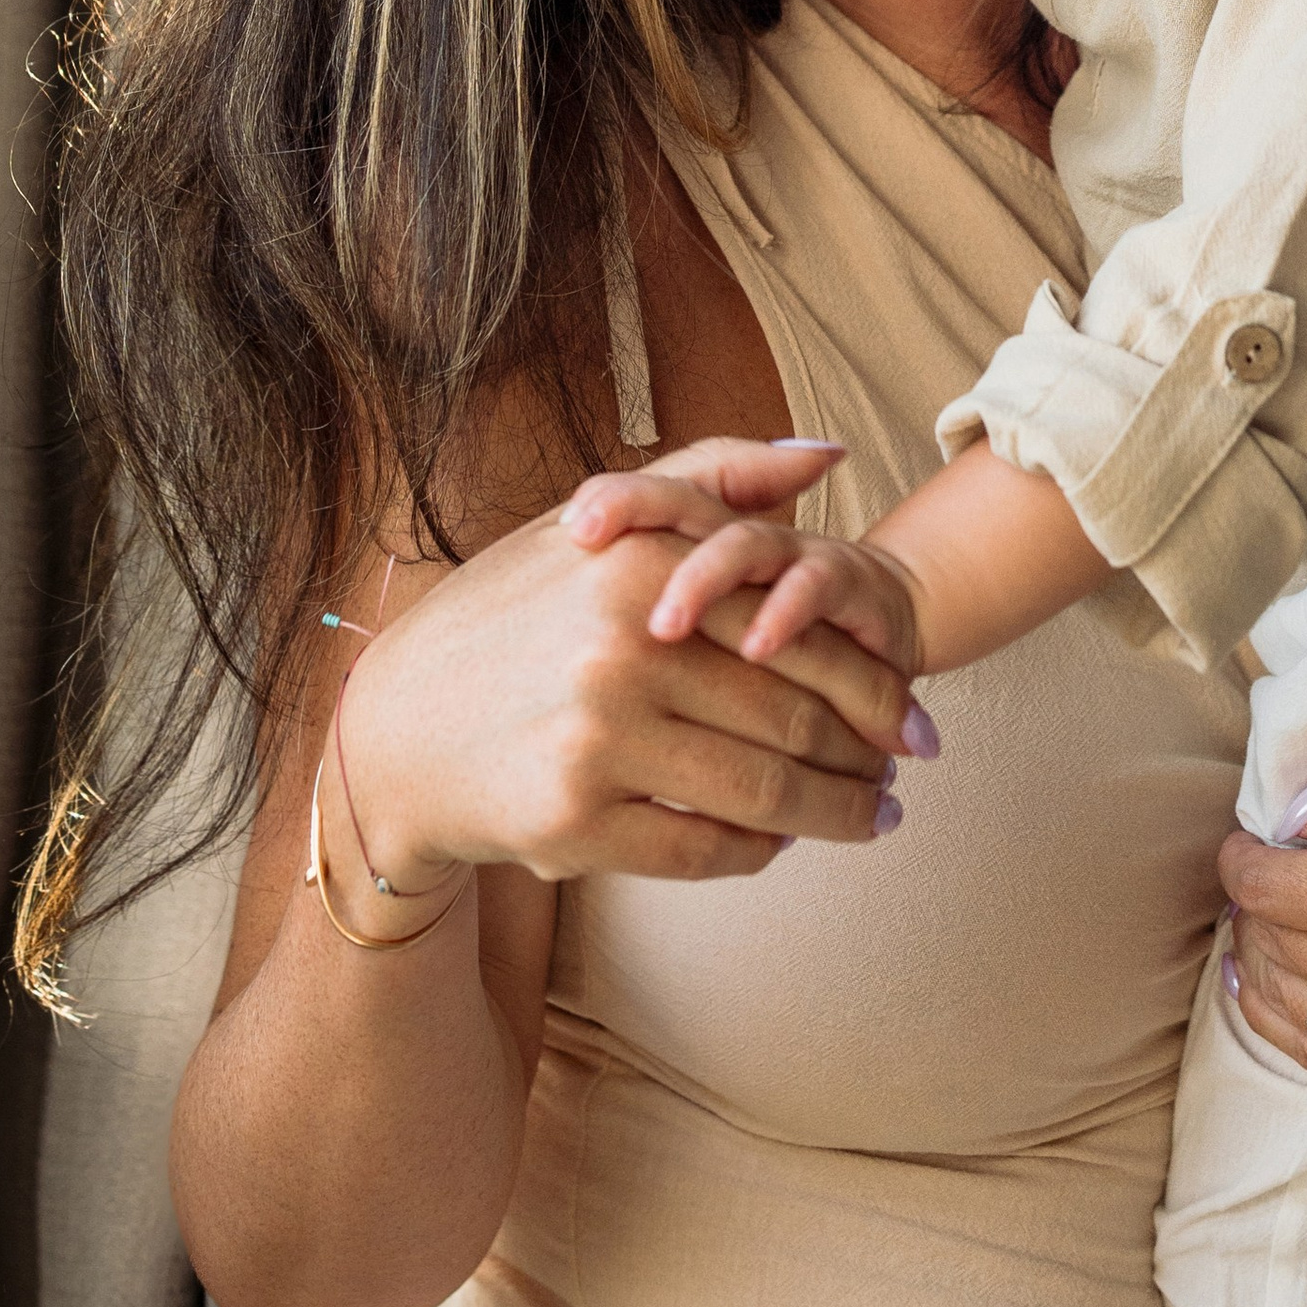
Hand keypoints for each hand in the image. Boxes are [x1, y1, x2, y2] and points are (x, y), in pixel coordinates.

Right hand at [341, 500, 913, 889]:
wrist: (392, 732)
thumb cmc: (511, 619)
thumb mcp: (598, 526)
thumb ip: (717, 479)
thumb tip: (829, 455)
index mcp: (640, 572)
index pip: (800, 634)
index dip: (875, 682)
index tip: (915, 710)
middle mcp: (621, 655)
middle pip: (795, 719)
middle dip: (868, 754)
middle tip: (904, 772)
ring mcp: (595, 746)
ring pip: (764, 794)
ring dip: (836, 813)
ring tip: (872, 817)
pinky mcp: (573, 826)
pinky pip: (706, 851)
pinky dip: (759, 852)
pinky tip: (781, 842)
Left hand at [562, 435, 929, 682]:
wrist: (876, 658)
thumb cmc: (764, 656)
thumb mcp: (683, 665)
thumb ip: (627, 650)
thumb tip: (550, 671)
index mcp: (696, 541)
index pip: (643, 502)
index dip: (609, 501)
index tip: (565, 528)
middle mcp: (745, 536)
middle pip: (685, 501)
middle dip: (637, 510)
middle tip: (583, 538)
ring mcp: (797, 556)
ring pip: (746, 542)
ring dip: (704, 575)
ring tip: (663, 623)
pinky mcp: (852, 588)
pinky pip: (816, 588)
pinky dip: (786, 615)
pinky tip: (755, 650)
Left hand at [1223, 739, 1306, 1115]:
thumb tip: (1288, 817)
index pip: (1263, 885)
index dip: (1242, 858)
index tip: (1249, 842)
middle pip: (1266, 942)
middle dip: (1256, 905)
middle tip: (1269, 877)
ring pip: (1276, 1003)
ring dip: (1264, 960)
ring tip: (1276, 925)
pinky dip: (1287, 1017)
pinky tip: (1288, 983)